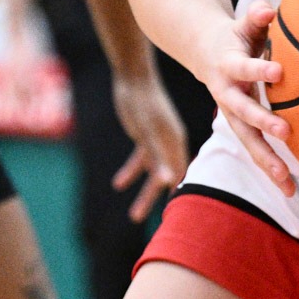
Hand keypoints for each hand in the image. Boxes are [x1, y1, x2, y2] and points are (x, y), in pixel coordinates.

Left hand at [111, 73, 189, 221]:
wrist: (133, 77)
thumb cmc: (142, 103)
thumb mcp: (148, 132)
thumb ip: (158, 156)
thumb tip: (168, 182)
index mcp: (175, 144)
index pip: (179, 175)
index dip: (177, 195)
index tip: (175, 218)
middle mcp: (170, 144)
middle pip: (166, 177)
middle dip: (155, 199)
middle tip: (145, 221)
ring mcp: (158, 140)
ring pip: (152, 172)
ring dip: (144, 192)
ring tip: (134, 216)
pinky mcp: (146, 135)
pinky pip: (141, 159)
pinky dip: (131, 172)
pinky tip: (118, 184)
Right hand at [196, 1, 294, 195]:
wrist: (205, 53)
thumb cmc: (235, 36)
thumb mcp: (242, 23)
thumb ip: (256, 17)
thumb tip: (269, 9)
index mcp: (228, 66)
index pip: (244, 67)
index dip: (259, 69)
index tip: (280, 71)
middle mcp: (227, 95)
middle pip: (243, 112)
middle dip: (263, 122)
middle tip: (286, 131)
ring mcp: (233, 115)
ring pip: (248, 141)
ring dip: (266, 160)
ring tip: (286, 182)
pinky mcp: (242, 128)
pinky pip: (256, 151)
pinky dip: (271, 170)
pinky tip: (290, 190)